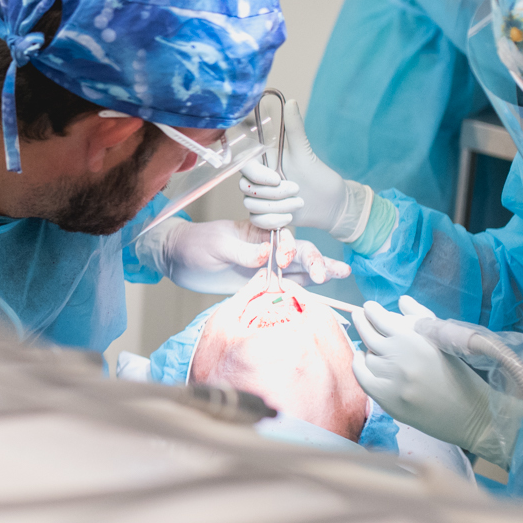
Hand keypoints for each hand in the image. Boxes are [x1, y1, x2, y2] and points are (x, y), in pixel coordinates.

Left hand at [143, 217, 349, 293]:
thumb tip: (267, 255)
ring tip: (342, 272)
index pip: (284, 236)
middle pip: (299, 252)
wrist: (179, 261)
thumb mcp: (217, 244)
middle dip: (315, 261)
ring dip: (321, 271)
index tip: (285, 260)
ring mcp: (267, 268)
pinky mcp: (262, 286)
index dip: (290, 247)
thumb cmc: (196, 244)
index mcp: (259, 232)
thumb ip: (242, 251)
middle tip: (325, 273)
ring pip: (300, 270)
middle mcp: (268, 249)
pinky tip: (323, 290)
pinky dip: (305, 290)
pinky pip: (287, 287)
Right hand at [237, 98, 374, 240]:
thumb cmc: (318, 175)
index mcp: (263, 161)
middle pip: (246, 187)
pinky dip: (274, 221)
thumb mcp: (305, 152)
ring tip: (299, 202)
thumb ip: (294, 128)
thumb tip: (290, 101)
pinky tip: (290, 217)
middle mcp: (257, 179)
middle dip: (274, 193)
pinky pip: (256, 220)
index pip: (242, 163)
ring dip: (278, 207)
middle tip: (297, 190)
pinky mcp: (263, 215)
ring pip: (252, 205)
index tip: (276, 177)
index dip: (256, 173)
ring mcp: (258, 198)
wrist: (331, 203)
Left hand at [350, 297, 521, 464]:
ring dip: (368, 348)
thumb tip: (401, 300)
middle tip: (359, 315)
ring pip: (367, 355)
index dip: (372, 311)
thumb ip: (420, 316)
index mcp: (417, 338)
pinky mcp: (387, 398)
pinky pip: (362, 376)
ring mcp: (392, 379)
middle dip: (362, 321)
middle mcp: (402, 356)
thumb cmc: (460, 375)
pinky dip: (360, 365)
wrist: (470, 414)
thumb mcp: (444, 340)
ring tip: (372, 345)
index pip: (382, 318)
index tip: (369, 307)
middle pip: (369, 333)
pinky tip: (364, 360)